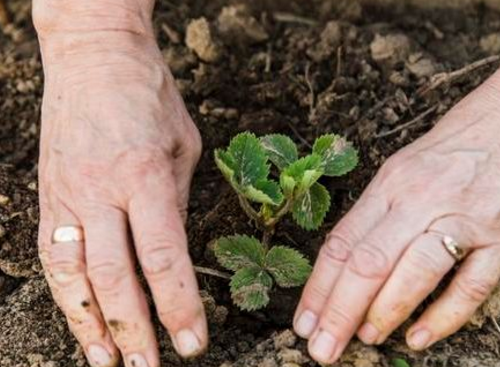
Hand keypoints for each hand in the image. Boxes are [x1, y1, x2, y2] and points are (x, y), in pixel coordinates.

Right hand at [35, 9, 205, 366]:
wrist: (95, 57)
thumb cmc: (150, 98)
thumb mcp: (182, 147)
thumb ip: (175, 202)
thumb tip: (173, 253)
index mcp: (144, 176)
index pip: (164, 257)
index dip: (179, 306)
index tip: (193, 341)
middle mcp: (101, 192)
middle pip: (116, 278)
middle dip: (136, 329)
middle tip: (151, 366)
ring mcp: (67, 195)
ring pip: (74, 275)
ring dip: (92, 325)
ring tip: (110, 362)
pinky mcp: (49, 195)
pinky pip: (54, 255)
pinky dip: (66, 295)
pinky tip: (80, 321)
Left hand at [294, 71, 499, 363]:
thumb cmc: (444, 153)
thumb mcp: (399, 173)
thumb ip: (372, 216)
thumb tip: (340, 266)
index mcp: (388, 186)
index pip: (341, 243)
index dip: (318, 287)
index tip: (302, 323)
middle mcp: (419, 201)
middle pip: (369, 261)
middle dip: (339, 311)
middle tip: (321, 350)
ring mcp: (462, 218)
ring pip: (415, 270)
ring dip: (384, 312)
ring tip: (363, 339)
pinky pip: (472, 282)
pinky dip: (444, 314)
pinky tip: (419, 337)